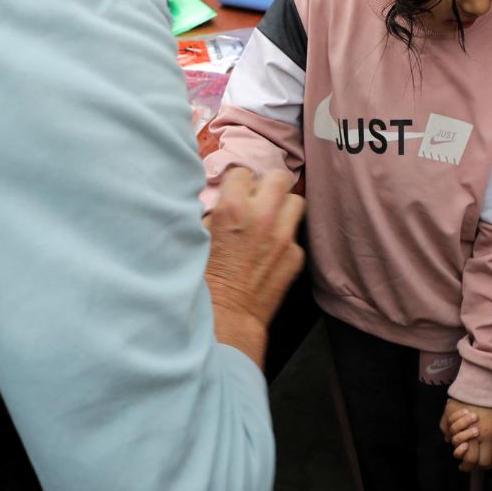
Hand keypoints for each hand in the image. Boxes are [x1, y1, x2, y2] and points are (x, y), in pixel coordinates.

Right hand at [204, 167, 304, 366]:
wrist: (226, 318)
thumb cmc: (202, 280)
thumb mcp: (195, 237)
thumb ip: (212, 212)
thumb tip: (219, 201)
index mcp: (234, 208)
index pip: (242, 172)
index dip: (235, 183)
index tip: (232, 193)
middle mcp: (263, 217)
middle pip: (279, 177)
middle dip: (267, 184)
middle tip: (257, 197)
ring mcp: (284, 238)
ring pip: (296, 201)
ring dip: (282, 206)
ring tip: (268, 219)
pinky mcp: (295, 257)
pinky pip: (295, 235)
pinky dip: (284, 238)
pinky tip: (269, 250)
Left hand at [441, 400, 491, 470]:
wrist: (484, 384)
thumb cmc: (465, 398)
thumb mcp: (450, 412)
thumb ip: (446, 427)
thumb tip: (448, 440)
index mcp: (473, 434)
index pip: (471, 459)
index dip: (467, 466)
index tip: (463, 466)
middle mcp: (489, 436)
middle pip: (486, 461)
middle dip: (480, 466)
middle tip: (476, 465)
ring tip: (490, 462)